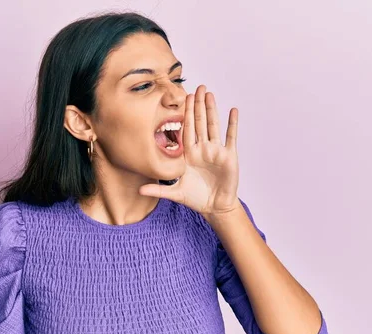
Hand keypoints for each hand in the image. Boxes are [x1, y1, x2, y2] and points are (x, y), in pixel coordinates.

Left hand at [139, 85, 241, 217]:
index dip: (185, 114)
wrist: (215, 207)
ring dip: (212, 109)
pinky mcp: (229, 156)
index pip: (186, 130)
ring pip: (213, 125)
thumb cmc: (196, 199)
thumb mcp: (175, 193)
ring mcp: (216, 151)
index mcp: (189, 154)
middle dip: (198, 105)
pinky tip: (233, 110)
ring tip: (210, 94)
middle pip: (200, 123)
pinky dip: (232, 124)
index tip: (183, 99)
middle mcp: (202, 149)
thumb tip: (139, 191)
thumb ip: (158, 190)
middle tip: (197, 87)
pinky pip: (230, 137)